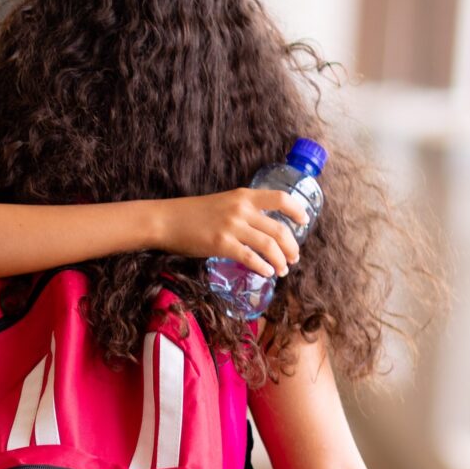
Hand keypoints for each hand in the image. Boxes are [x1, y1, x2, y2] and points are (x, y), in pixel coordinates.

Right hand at [164, 188, 310, 275]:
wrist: (166, 220)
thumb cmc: (192, 213)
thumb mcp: (223, 203)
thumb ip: (244, 211)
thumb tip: (264, 229)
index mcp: (244, 196)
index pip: (280, 198)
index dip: (297, 210)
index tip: (304, 221)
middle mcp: (241, 209)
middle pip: (279, 229)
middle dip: (291, 247)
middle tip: (293, 258)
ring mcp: (232, 226)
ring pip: (269, 245)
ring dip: (280, 261)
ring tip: (282, 270)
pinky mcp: (221, 244)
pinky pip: (251, 258)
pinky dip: (263, 267)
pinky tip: (266, 272)